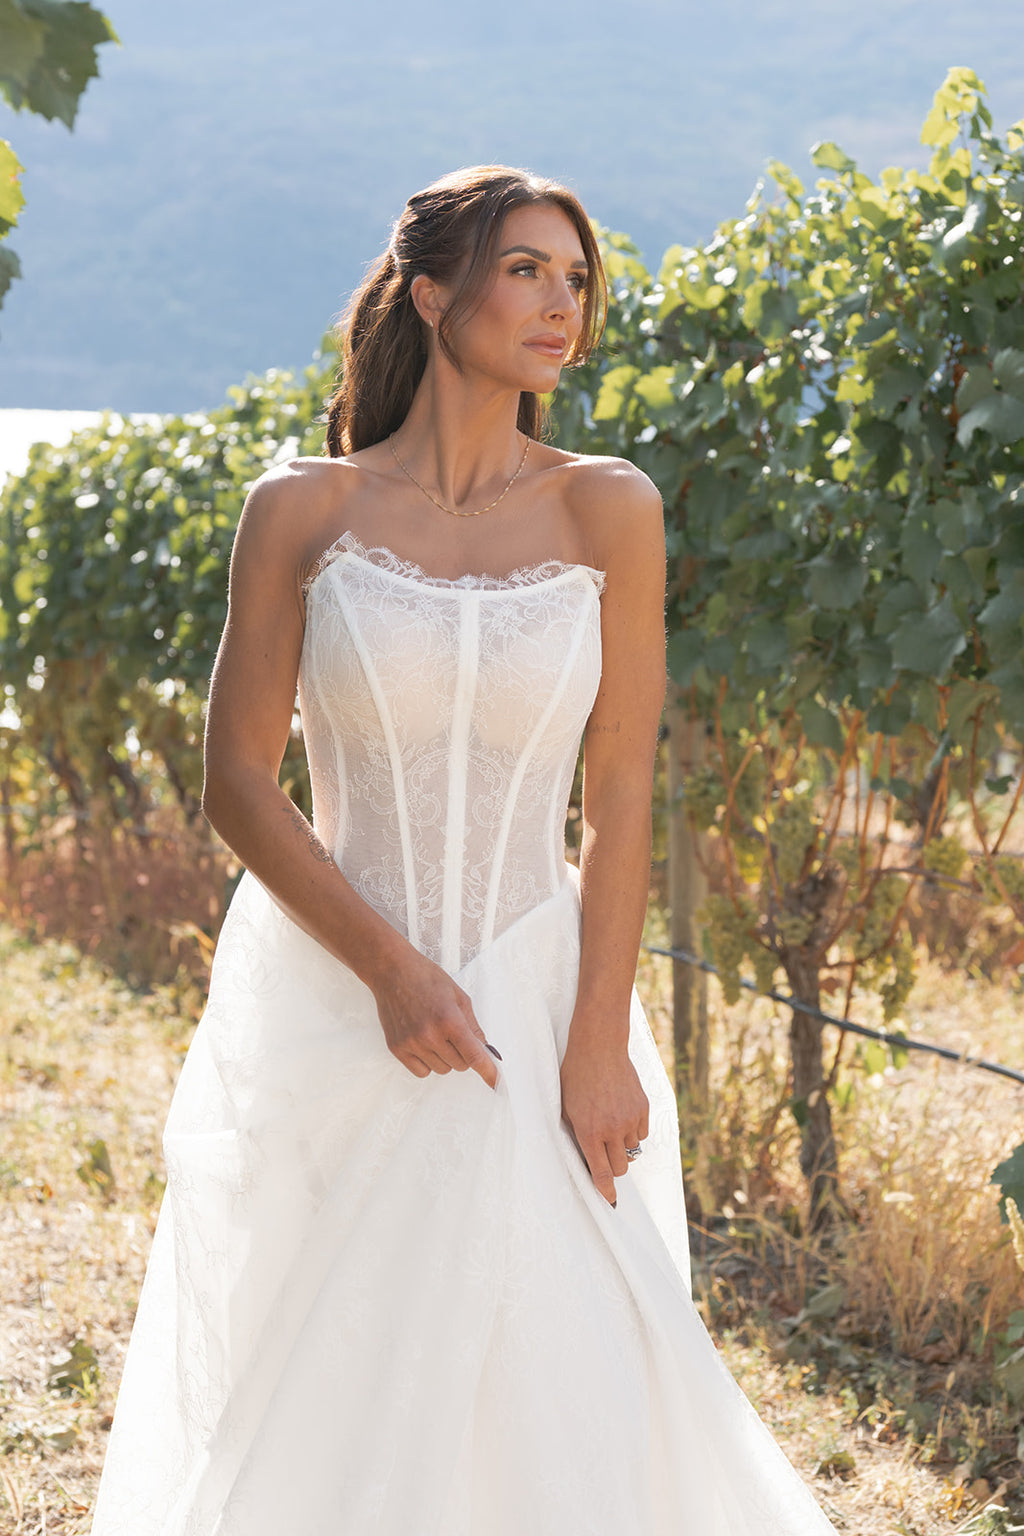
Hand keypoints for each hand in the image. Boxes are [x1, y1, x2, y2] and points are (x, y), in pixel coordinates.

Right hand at [371, 947, 498, 1089]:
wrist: (392, 972)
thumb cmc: (427, 979)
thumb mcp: (459, 997)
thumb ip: (473, 1026)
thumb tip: (485, 1049)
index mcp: (450, 1020)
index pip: (474, 1056)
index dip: (488, 1072)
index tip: (496, 1084)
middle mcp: (430, 1035)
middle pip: (460, 1065)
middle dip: (464, 1053)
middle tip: (455, 1034)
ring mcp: (412, 1044)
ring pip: (442, 1069)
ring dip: (446, 1058)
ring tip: (436, 1033)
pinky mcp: (397, 1049)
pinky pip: (421, 1072)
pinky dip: (428, 1063)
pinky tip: (424, 1043)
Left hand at [559, 1036, 648, 1206]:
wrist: (599, 1047)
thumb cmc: (575, 1077)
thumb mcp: (565, 1108)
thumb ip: (575, 1134)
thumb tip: (584, 1157)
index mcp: (589, 1131)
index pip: (601, 1173)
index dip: (606, 1191)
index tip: (610, 1202)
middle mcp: (612, 1128)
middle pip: (620, 1167)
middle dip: (612, 1166)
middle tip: (604, 1153)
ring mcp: (630, 1118)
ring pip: (632, 1151)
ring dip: (622, 1148)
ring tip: (611, 1128)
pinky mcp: (643, 1108)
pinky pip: (642, 1134)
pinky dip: (633, 1132)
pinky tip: (622, 1116)